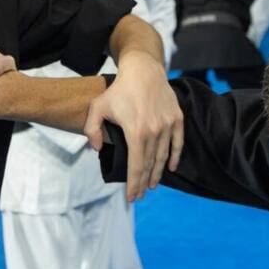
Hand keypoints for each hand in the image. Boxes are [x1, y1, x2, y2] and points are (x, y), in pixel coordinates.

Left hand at [84, 50, 183, 201]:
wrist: (143, 71)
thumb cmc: (118, 89)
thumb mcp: (97, 107)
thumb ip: (91, 130)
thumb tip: (96, 149)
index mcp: (136, 132)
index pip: (136, 166)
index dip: (133, 184)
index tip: (131, 197)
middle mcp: (154, 131)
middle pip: (150, 165)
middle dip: (144, 183)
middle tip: (140, 195)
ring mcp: (167, 125)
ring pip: (163, 156)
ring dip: (158, 173)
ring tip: (152, 185)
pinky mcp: (177, 118)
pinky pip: (178, 143)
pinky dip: (175, 157)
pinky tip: (171, 168)